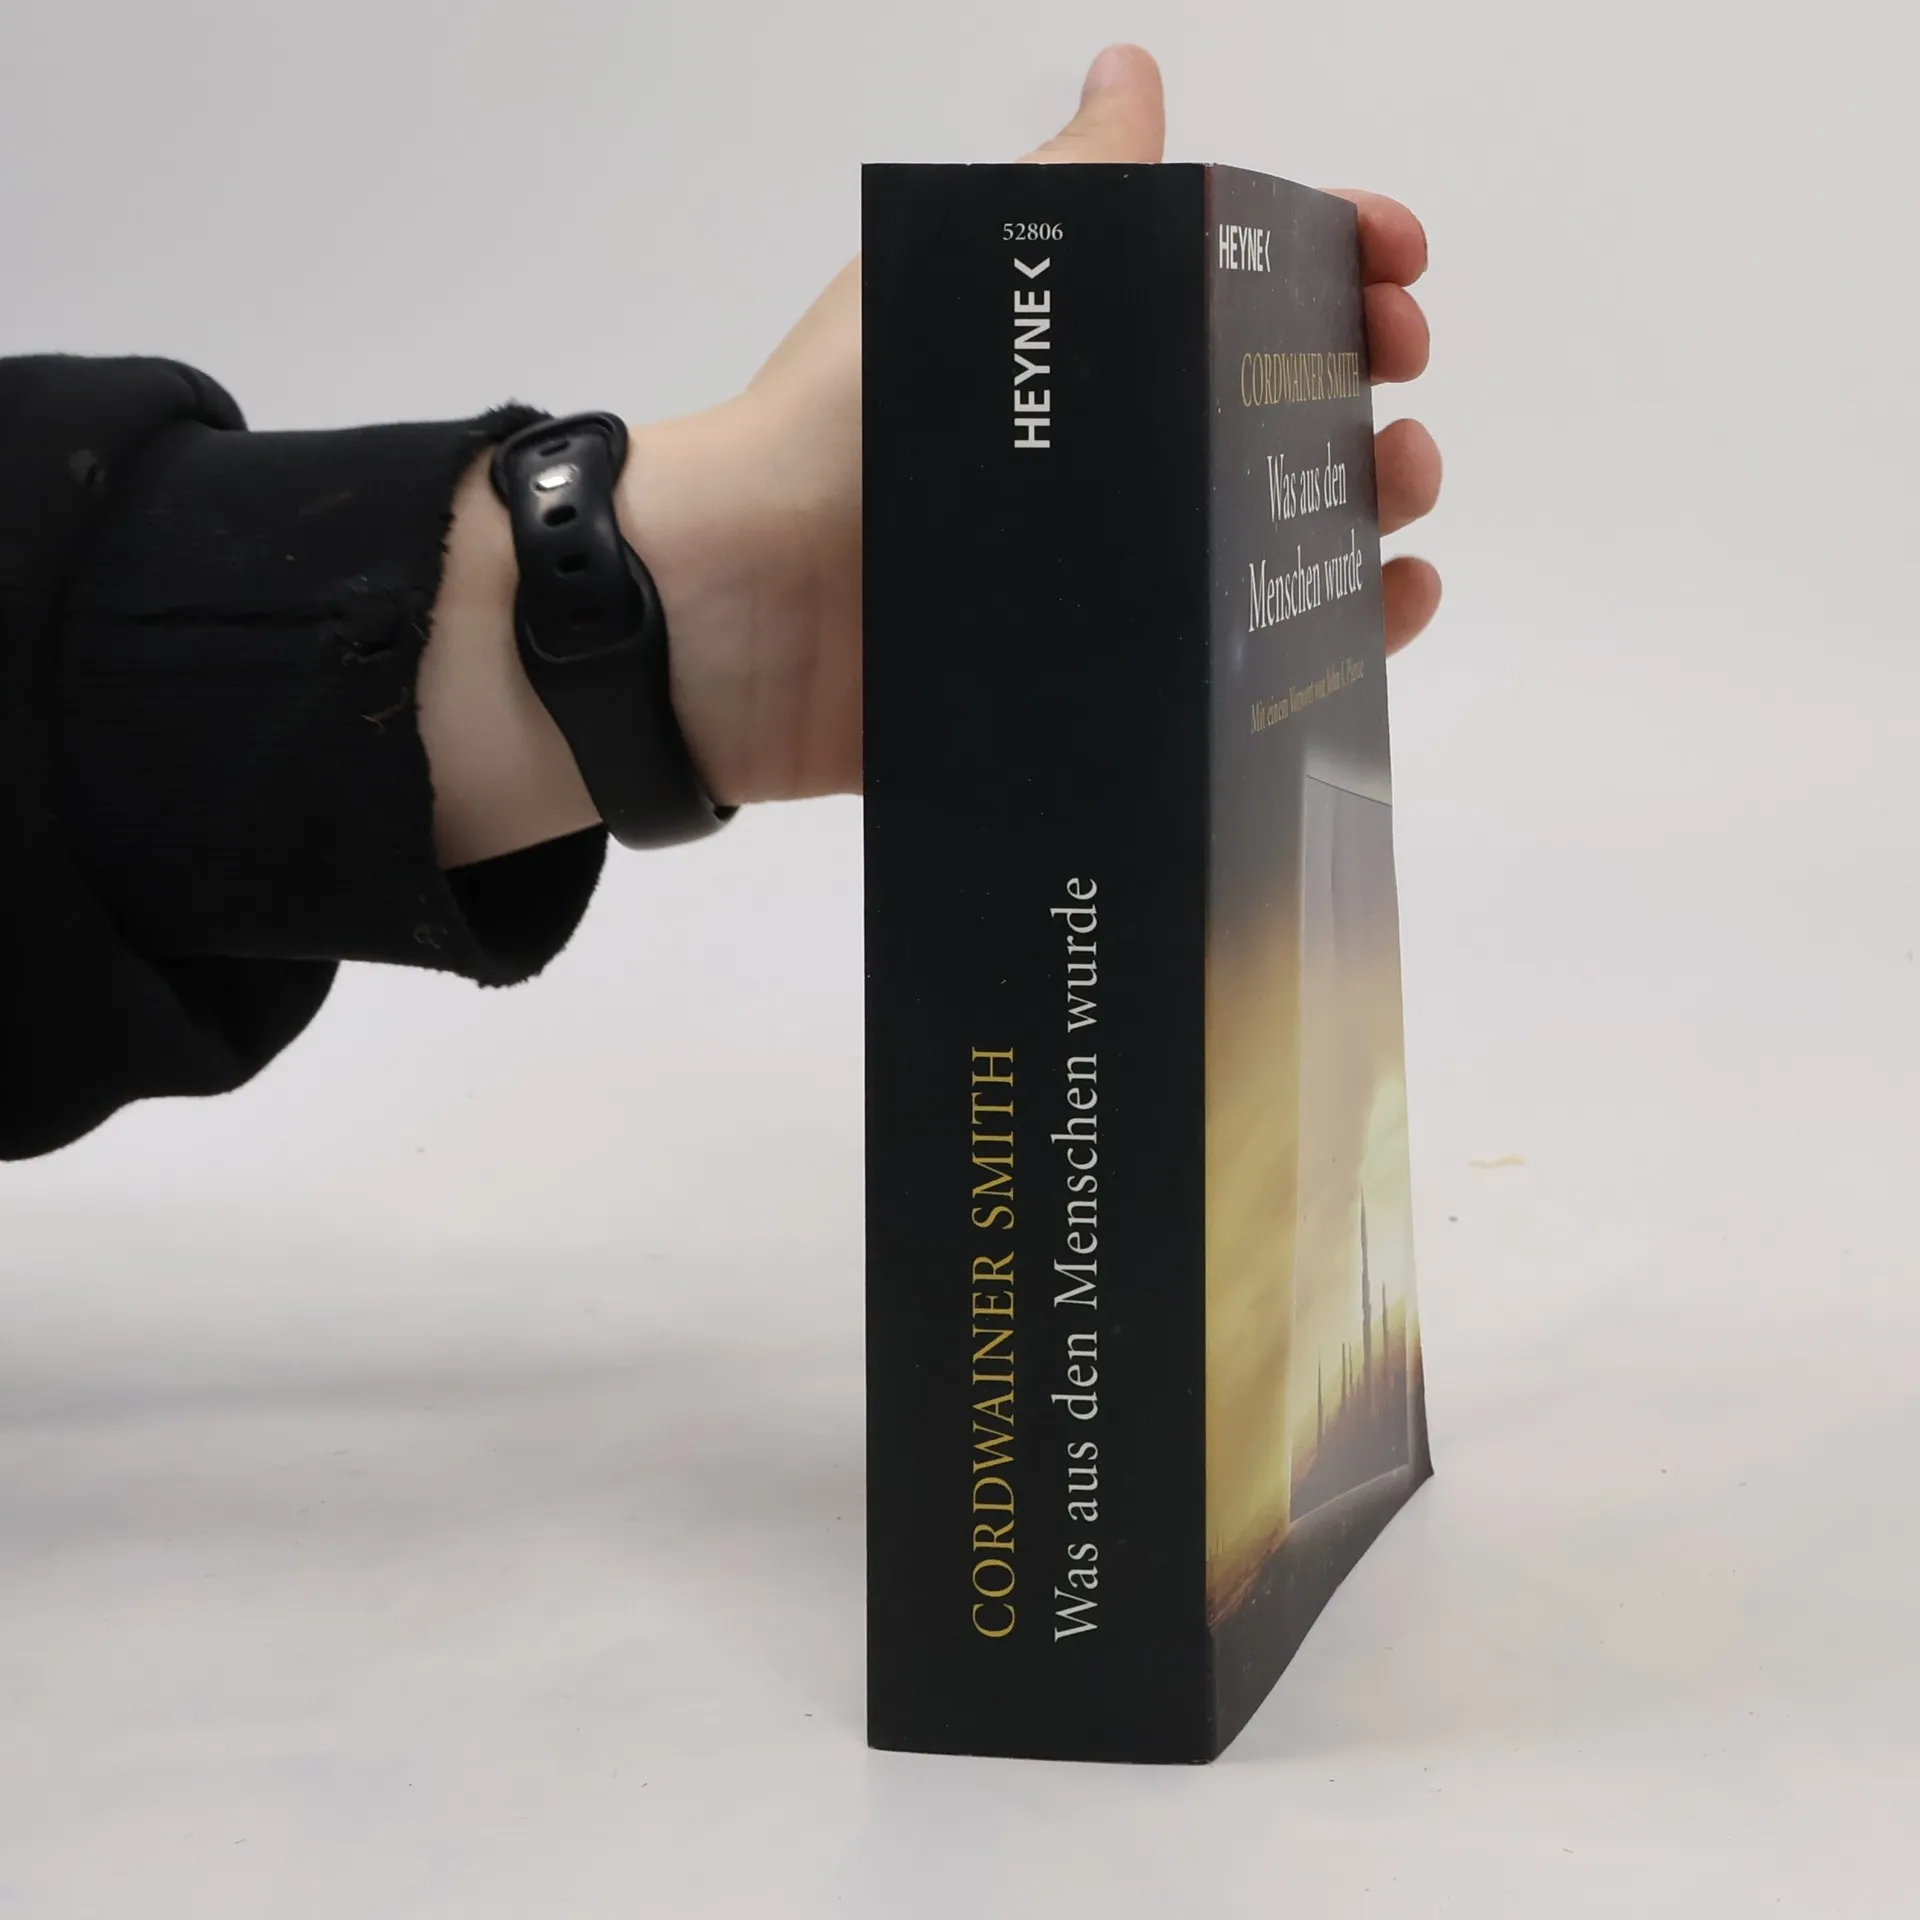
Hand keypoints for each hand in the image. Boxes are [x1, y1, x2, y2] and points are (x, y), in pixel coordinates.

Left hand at [634, 42, 1442, 810]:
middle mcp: (1109, 470)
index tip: (1394, 261)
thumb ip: (1067, 187)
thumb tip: (1132, 71)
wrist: (745, 617)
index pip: (1236, 295)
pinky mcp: (1109, 686)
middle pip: (1276, 416)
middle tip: (1395, 375)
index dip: (1330, 262)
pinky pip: (1243, 672)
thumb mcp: (961, 280)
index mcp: (1084, 363)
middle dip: (1363, 378)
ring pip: (1278, 541)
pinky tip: (1386, 606)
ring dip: (1367, 500)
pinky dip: (1332, 641)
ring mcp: (1115, 583)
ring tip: (1399, 485)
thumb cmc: (839, 431)